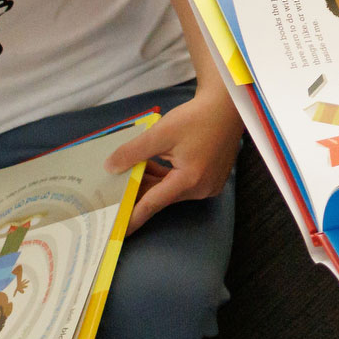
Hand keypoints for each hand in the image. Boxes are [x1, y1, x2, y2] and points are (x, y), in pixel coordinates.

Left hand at [109, 91, 242, 233]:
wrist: (227, 106)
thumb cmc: (196, 118)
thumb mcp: (160, 133)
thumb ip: (132, 152)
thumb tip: (110, 167)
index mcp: (190, 180)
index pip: (153, 204)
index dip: (132, 217)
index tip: (117, 233)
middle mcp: (202, 188)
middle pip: (162, 196)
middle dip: (139, 192)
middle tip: (114, 190)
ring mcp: (209, 184)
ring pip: (171, 189)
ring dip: (151, 182)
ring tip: (130, 171)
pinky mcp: (212, 177)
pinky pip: (182, 184)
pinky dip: (166, 177)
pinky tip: (151, 165)